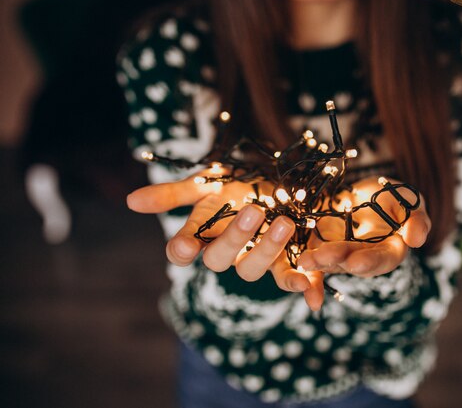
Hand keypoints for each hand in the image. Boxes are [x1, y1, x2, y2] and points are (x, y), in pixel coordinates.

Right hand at [126, 170, 311, 294]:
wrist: (273, 184)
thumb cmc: (234, 185)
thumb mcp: (205, 182)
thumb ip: (173, 193)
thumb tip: (131, 201)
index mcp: (204, 233)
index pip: (184, 248)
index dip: (183, 249)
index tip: (185, 246)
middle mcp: (228, 251)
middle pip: (222, 259)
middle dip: (234, 238)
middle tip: (252, 211)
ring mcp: (257, 258)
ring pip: (254, 268)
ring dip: (269, 251)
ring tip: (284, 223)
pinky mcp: (288, 260)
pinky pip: (292, 278)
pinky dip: (304, 287)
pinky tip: (313, 296)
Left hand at [297, 176, 430, 305]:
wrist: (366, 192)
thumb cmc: (394, 197)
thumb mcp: (409, 200)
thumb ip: (416, 219)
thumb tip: (417, 240)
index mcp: (391, 250)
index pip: (383, 259)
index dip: (370, 261)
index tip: (356, 262)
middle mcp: (366, 258)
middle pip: (353, 263)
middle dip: (337, 261)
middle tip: (322, 258)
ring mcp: (343, 255)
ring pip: (331, 263)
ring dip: (317, 263)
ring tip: (304, 260)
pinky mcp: (322, 247)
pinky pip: (314, 260)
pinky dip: (307, 266)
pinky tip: (297, 264)